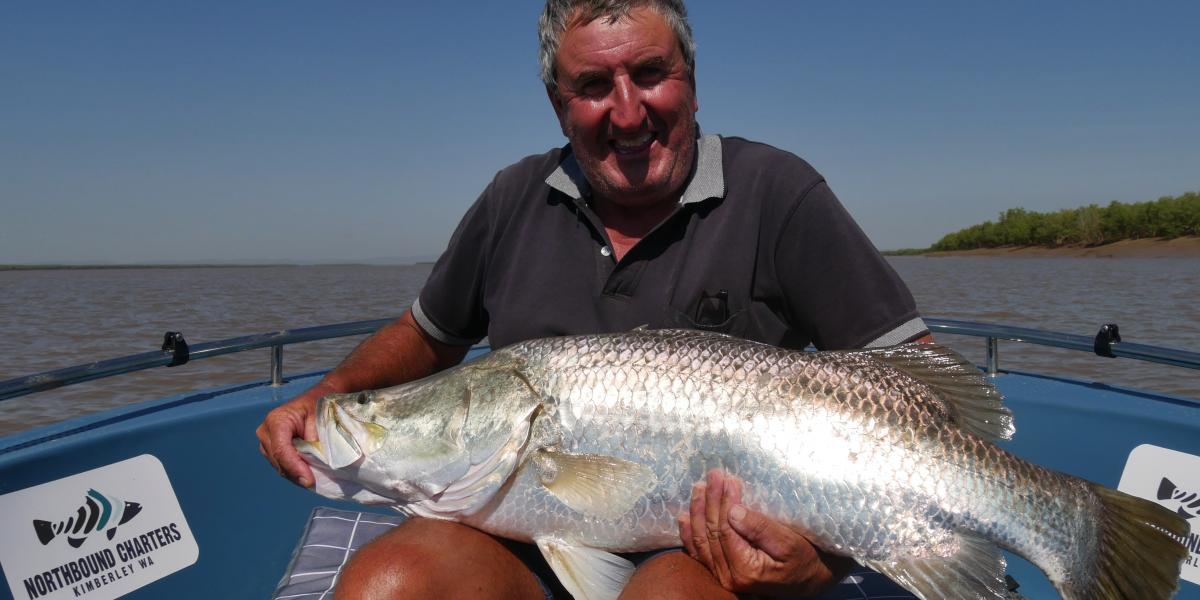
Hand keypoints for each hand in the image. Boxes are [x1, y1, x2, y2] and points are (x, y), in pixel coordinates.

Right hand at [255, 385, 329, 488]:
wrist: (315, 398)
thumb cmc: (318, 404)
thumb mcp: (319, 415)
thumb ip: (315, 435)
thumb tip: (314, 456)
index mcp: (276, 420)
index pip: (281, 450)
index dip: (294, 467)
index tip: (308, 480)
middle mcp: (266, 431)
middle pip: (278, 460)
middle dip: (296, 473)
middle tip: (313, 482)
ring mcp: (266, 441)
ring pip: (278, 465)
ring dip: (294, 474)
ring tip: (312, 478)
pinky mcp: (271, 448)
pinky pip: (280, 464)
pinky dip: (293, 470)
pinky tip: (306, 473)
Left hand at [678, 469, 853, 596]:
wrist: (808, 579)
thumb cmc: (803, 558)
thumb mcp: (788, 542)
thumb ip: (760, 528)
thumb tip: (733, 511)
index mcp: (745, 569)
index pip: (726, 529)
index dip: (725, 502)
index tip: (729, 479)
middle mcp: (729, 576)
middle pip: (712, 532)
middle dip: (711, 501)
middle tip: (714, 475)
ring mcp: (722, 576)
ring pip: (701, 540)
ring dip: (698, 511)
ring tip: (700, 487)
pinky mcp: (721, 572)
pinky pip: (699, 553)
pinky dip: (689, 534)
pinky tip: (684, 517)